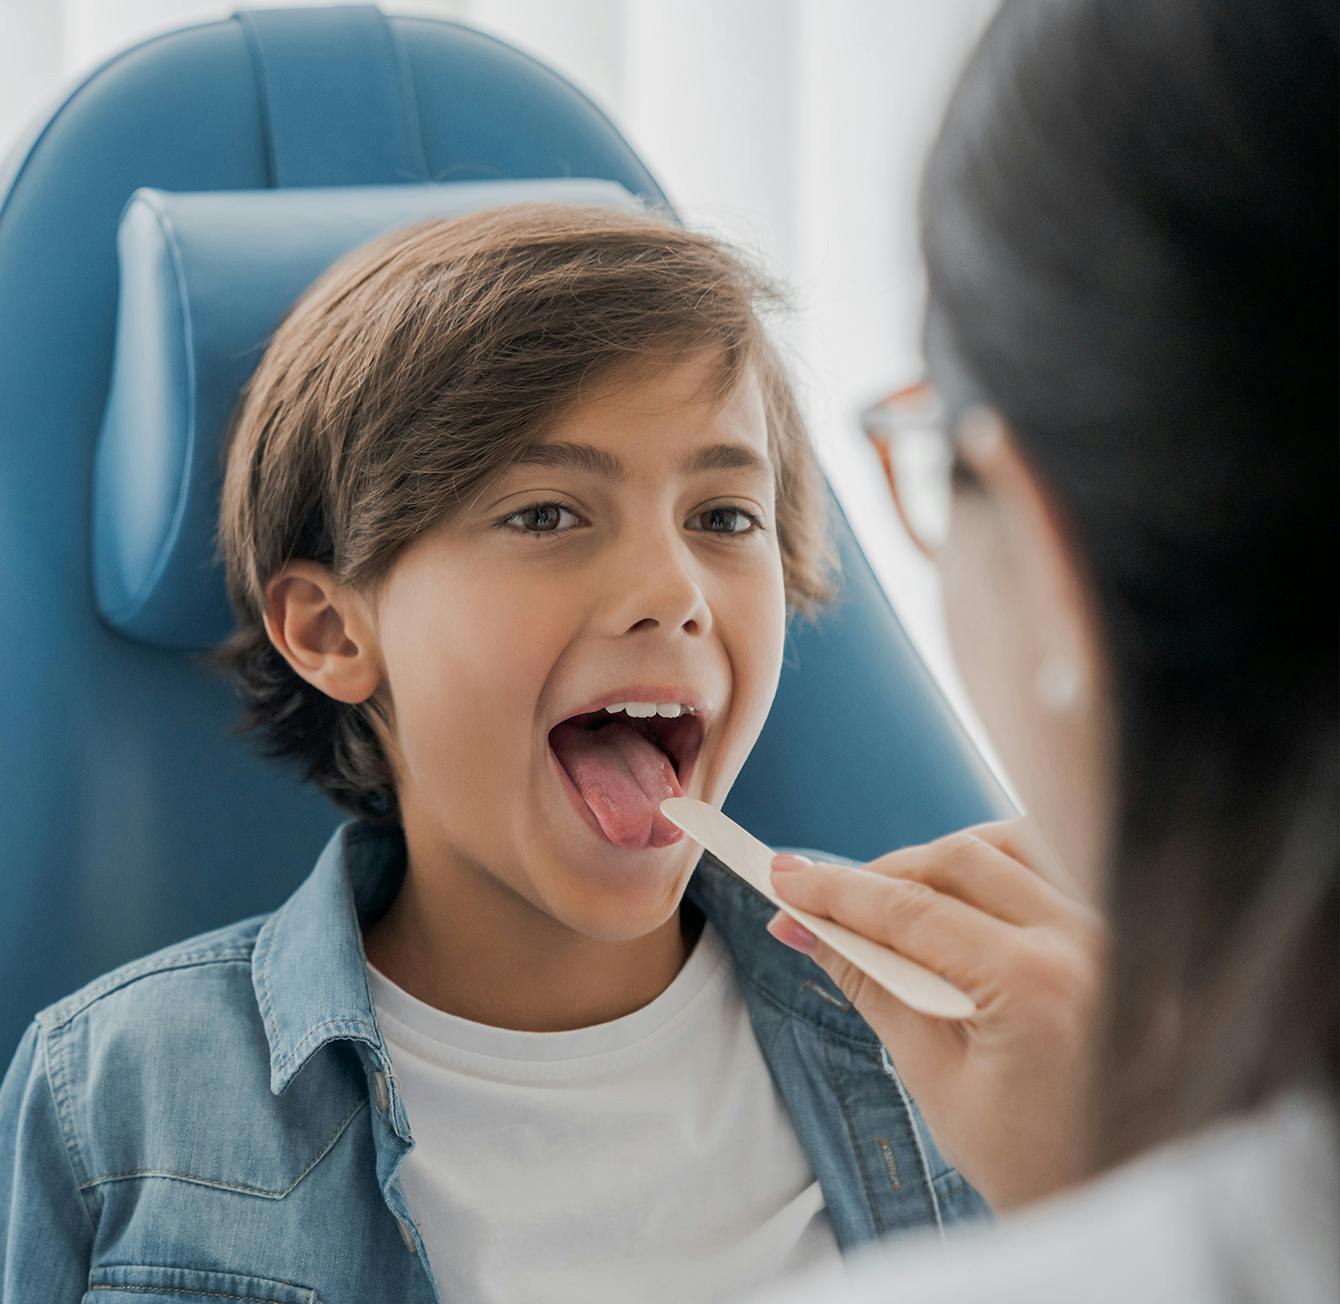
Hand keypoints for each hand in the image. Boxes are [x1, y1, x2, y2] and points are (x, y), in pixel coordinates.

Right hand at [766, 818, 1106, 1210]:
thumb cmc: (1031, 1158)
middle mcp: (1086, 940)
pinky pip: (1051, 865)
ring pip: (1007, 843)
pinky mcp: (1121, 932)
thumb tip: (809, 929)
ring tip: (888, 898)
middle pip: (957, 859)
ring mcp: (1114, 930)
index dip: (838, 892)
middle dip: (879, 873)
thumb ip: (872, 987)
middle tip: (820, 896)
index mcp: (1038, 985)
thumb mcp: (933, 1078)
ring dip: (939, 859)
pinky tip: (960, 896)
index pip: (914, 910)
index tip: (786, 882)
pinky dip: (995, 863)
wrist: (1118, 1193)